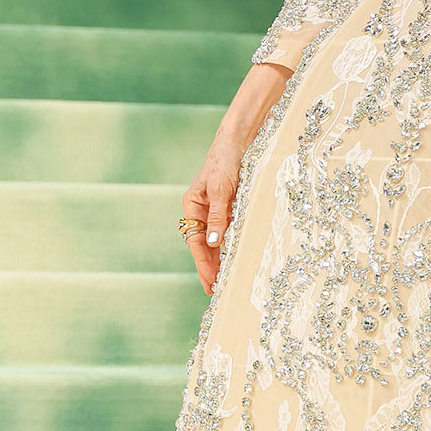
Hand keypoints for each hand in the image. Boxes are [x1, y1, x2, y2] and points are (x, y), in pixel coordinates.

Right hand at [181, 132, 244, 294]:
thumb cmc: (225, 161)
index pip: (195, 241)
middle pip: (202, 244)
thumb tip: (213, 242)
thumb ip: (218, 216)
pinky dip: (227, 245)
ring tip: (223, 280)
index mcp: (192, 206)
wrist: (238, 140)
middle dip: (208, 266)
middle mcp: (201, 210)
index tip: (211, 281)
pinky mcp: (228, 206)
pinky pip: (226, 230)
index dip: (202, 263)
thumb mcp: (222, 189)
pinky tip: (232, 258)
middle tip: (214, 289)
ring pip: (213, 240)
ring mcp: (214, 209)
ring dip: (218, 259)